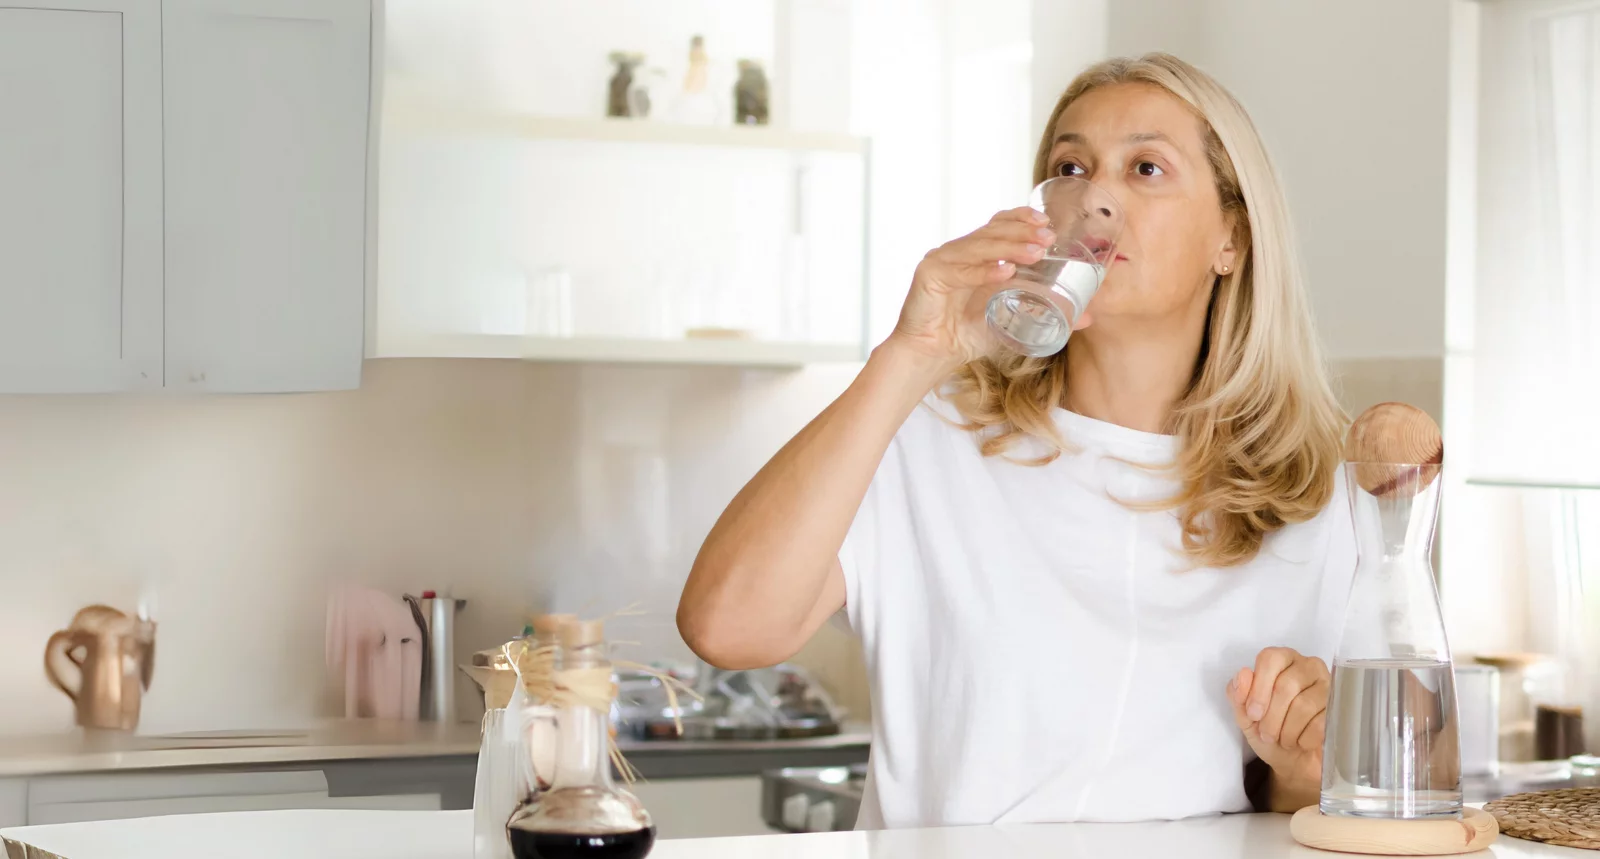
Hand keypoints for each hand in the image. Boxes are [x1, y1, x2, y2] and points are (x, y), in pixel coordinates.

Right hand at [887, 208, 1086, 371]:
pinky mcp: (929, 275)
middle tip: (1048, 237)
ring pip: (978, 246)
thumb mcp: (1012, 318)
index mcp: (975, 253)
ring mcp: (941, 259)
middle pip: (991, 230)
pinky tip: (1005, 272)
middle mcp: (958, 250)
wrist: (932, 355)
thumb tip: (1087, 317)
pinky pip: (961, 270)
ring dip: (1009, 247)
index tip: (1047, 222)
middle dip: (1022, 231)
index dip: (1021, 218)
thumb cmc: (968, 334)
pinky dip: (984, 271)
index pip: (998, 223)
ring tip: (1035, 252)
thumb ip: (1043, 312)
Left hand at [1228, 647, 1329, 798]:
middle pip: (1286, 685)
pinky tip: (1300, 742)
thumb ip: (1238, 694)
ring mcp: (1328, 686)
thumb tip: (1243, 675)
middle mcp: (1307, 666)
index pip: (1270, 659)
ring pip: (1303, 705)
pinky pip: (1320, 723)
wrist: (1293, 762)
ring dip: (1287, 730)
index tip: (1252, 714)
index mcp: (1282, 660)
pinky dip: (1304, 739)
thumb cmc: (1268, 732)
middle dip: (1271, 716)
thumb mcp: (1245, 715)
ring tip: (1283, 740)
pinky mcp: (1341, 710)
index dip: (1258, 689)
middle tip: (1267, 734)